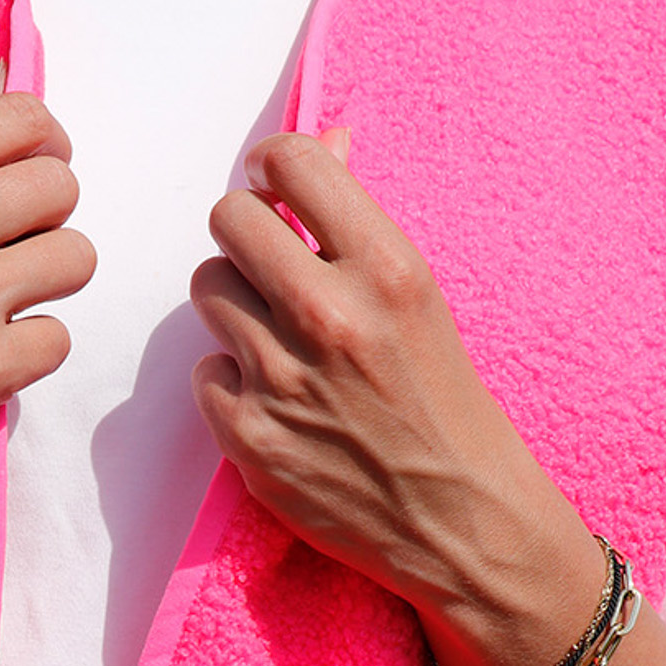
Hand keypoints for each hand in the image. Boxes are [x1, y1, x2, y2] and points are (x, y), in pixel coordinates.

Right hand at [0, 92, 97, 565]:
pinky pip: (59, 339)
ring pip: (77, 259)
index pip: (26, 120)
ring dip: (47, 287)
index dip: (46, 152)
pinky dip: (29, 354)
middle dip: (47, 223)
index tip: (33, 182)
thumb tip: (17, 86)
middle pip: (63, 188)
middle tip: (10, 257)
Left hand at [189, 129, 602, 665]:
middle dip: (247, 236)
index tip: (274, 184)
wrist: (461, 523)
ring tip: (280, 340)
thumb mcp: (422, 299)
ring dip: (236, 307)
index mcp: (388, 269)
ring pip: (209, 290)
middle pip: (229, 220)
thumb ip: (358, 223)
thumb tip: (322, 142)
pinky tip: (278, 402)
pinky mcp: (249, 436)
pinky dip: (232, 384)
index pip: (293, 163)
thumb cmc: (445, 406)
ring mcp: (283, 378)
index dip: (272, 167)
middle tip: (270, 266)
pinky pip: (204, 372)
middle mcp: (331, 316)